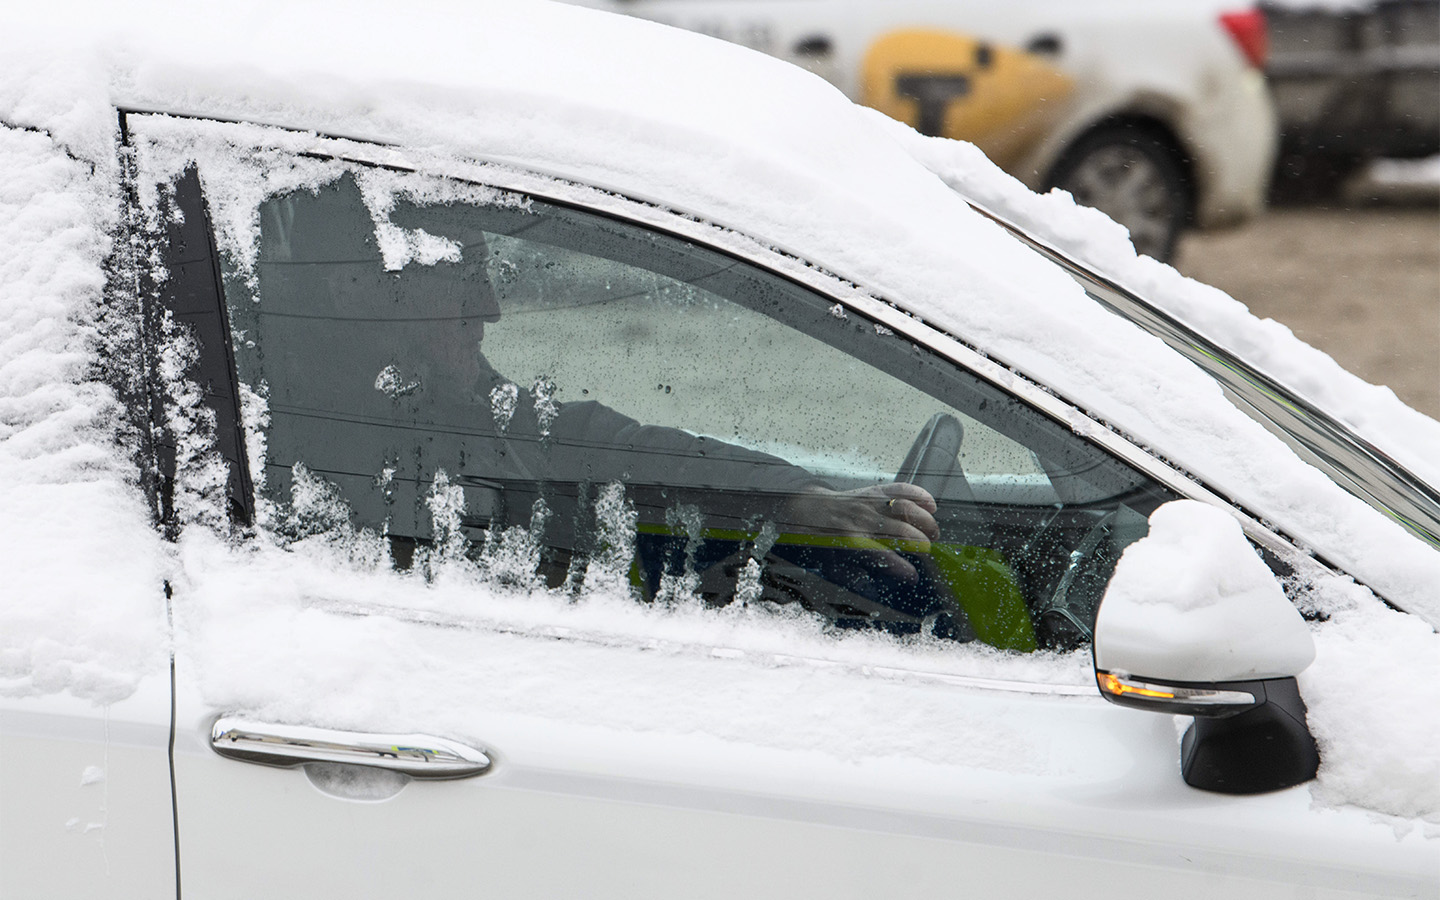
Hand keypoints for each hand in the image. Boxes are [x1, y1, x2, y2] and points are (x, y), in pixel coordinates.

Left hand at [781, 482, 938, 580]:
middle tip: (928, 551)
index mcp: (851, 541)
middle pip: (901, 531)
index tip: (913, 576)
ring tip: (933, 532)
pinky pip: (901, 489)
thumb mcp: (830, 564)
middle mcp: (862, 520)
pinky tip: (930, 505)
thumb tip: (874, 592)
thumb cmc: (820, 539)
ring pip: (906, 508)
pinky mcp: (874, 490)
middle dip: (921, 543)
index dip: (901, 567)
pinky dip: (919, 495)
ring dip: (925, 521)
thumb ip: (853, 578)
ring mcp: (869, 503)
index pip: (881, 556)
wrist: (807, 508)